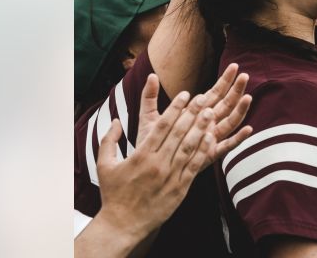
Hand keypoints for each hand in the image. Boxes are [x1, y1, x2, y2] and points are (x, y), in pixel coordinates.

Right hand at [96, 66, 251, 241]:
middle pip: (179, 133)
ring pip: (189, 147)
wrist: (123, 223)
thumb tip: (116, 120)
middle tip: (204, 97)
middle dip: (192, 113)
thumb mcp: (104, 165)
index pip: (161, 126)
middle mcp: (157, 164)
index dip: (174, 108)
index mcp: (140, 156)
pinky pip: (195, 165)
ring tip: (211, 112)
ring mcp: (170, 176)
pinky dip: (204, 150)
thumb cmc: (114, 193)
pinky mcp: (180, 188)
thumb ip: (109, 140)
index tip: (184, 94)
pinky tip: (212, 137)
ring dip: (201, 128)